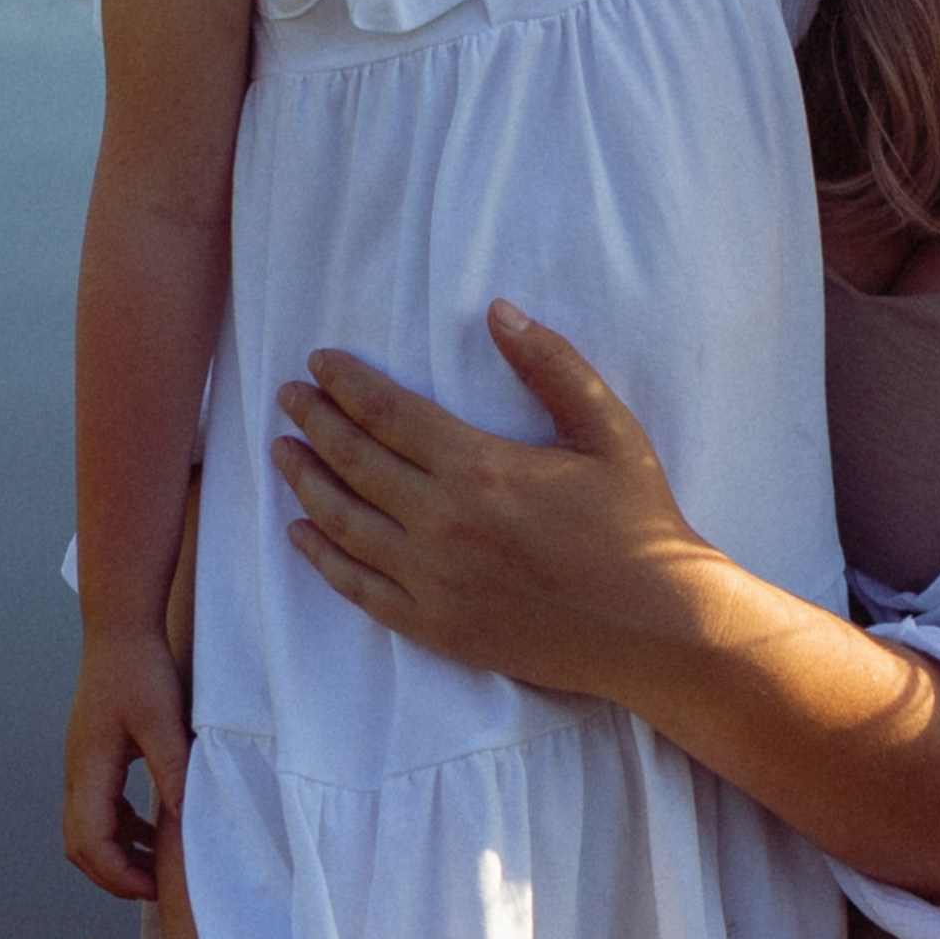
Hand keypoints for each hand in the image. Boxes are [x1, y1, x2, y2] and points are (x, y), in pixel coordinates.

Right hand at [63, 627, 189, 901]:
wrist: (120, 631)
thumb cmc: (141, 670)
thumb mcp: (163, 720)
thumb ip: (173, 769)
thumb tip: (184, 818)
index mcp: (89, 768)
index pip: (90, 842)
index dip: (118, 875)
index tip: (153, 889)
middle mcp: (77, 772)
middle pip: (80, 846)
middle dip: (113, 875)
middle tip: (156, 889)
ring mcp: (82, 765)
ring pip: (88, 829)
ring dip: (120, 854)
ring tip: (161, 866)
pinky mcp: (94, 757)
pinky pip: (101, 808)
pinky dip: (124, 830)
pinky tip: (158, 829)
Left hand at [270, 302, 706, 698]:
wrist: (656, 627)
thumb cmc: (640, 524)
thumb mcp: (608, 430)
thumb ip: (552, 365)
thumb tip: (499, 311)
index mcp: (479, 468)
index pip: (387, 413)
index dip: (346, 383)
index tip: (319, 362)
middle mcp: (442, 524)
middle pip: (354, 462)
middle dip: (314, 422)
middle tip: (288, 397)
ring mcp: (433, 581)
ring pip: (344, 524)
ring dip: (306, 481)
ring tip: (283, 451)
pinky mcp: (435, 627)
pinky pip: (359, 589)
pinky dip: (321, 557)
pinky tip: (301, 532)